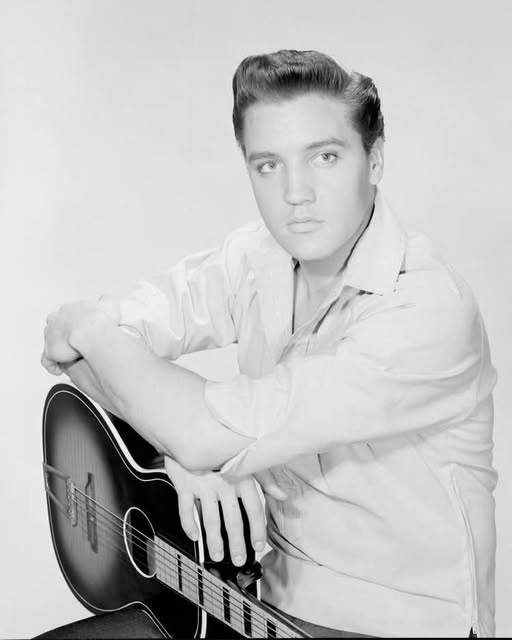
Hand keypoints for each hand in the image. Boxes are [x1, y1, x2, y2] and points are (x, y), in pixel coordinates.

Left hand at [41, 296, 119, 374]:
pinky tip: (60, 370)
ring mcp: (50, 335)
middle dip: (63, 334)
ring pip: (50, 342)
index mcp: (69, 308)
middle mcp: (56, 319)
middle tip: (75, 344)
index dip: (75, 324)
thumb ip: (106, 300)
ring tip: (68, 357)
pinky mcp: (50, 351)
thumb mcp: (109, 304)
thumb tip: (105, 299)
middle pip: (55, 326)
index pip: (67, 315)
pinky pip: (47, 360)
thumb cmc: (101, 320)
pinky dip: (52, 366)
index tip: (83, 331)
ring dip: (58, 349)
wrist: (92, 333)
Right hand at [164, 457, 286, 565]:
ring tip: (217, 554)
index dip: (257, 530)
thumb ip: (266, 477)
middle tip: (239, 559)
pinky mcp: (184, 484)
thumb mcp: (247, 458)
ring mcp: (203, 485)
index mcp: (241, 477)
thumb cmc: (221, 445)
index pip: (254, 509)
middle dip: (236, 543)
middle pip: (232, 520)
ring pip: (209, 519)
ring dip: (214, 540)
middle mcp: (223, 482)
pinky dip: (189, 524)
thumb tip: (284, 495)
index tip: (258, 546)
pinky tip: (194, 535)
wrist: (192, 429)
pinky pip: (185, 509)